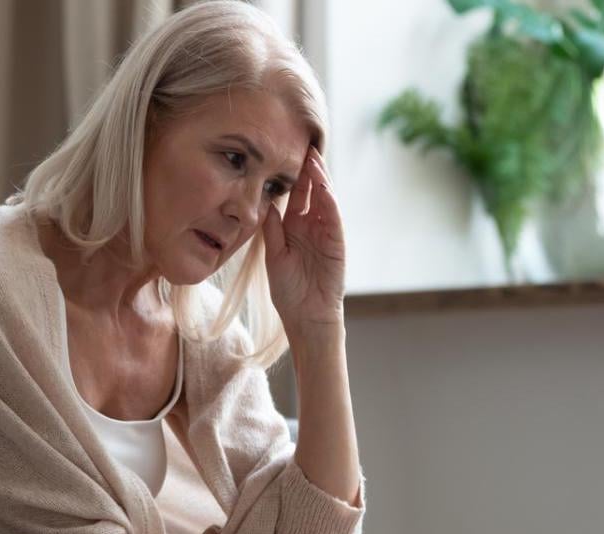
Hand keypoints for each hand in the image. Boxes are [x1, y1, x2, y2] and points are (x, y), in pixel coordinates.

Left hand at [260, 145, 345, 336]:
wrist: (305, 317)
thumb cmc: (288, 291)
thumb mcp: (274, 256)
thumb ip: (272, 230)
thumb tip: (266, 204)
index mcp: (295, 227)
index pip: (296, 195)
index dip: (292, 175)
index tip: (284, 152)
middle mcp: (312, 226)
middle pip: (312, 191)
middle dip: (309, 169)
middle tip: (303, 145)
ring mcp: (326, 233)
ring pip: (325, 200)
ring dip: (321, 180)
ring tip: (313, 159)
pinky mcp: (337, 244)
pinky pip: (334, 218)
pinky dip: (330, 202)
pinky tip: (323, 187)